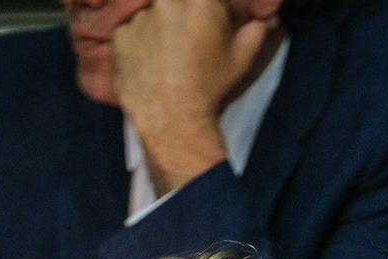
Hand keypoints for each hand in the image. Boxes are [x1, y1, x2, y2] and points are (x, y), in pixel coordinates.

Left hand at [113, 0, 277, 190]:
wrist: (173, 118)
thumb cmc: (210, 87)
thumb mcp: (241, 59)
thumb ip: (256, 30)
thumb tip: (267, 17)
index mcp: (202, 0)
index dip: (207, 11)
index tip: (206, 26)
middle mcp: (168, 0)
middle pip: (174, 2)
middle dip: (180, 17)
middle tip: (185, 41)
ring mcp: (140, 16)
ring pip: (151, 11)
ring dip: (158, 25)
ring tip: (166, 54)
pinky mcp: (120, 34)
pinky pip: (130, 28)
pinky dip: (138, 40)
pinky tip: (149, 61)